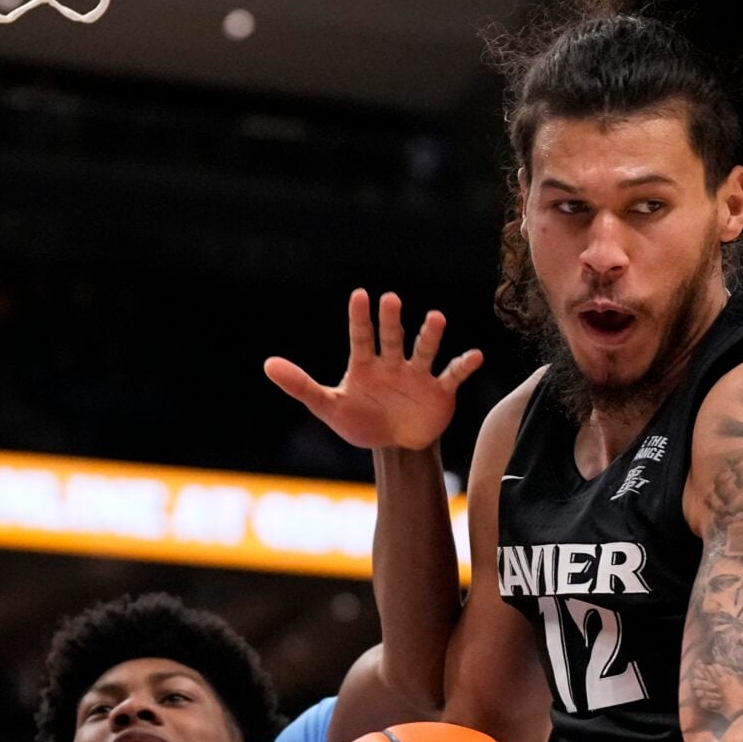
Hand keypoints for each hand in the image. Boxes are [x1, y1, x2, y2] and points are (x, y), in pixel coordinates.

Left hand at [264, 290, 482, 452]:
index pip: (361, 336)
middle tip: (389, 300)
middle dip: (391, 320)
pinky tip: (475, 355)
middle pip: (392, 337)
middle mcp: (393, 363)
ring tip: (435, 318)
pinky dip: (464, 365)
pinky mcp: (440, 390)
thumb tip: (267, 364)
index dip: (360, 318)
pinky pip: (453, 374)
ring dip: (430, 335)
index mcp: (366, 365)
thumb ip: (300, 385)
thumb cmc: (360, 421)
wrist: (395, 445)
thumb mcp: (327, 406)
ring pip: (424, 349)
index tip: (359, 296)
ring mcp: (418, 375)